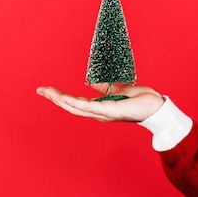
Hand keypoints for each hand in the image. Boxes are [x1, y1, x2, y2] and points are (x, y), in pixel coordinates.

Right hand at [36, 84, 164, 122]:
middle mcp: (99, 113)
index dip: (61, 97)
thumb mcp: (118, 90)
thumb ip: (104, 88)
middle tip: (40, 89)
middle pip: (72, 106)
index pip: (76, 103)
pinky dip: (76, 103)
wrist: (156, 107)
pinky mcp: (110, 111)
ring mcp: (104, 113)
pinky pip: (90, 107)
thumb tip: (91, 83)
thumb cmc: (141, 99)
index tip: (47, 89)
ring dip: (61, 100)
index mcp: (100, 108)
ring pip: (77, 107)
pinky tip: (65, 98)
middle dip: (55, 98)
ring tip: (47, 92)